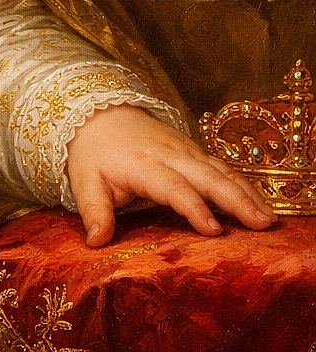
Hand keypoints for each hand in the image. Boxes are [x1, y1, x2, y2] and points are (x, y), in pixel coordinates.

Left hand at [65, 104, 275, 246]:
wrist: (97, 113)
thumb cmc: (93, 152)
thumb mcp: (85, 180)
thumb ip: (94, 210)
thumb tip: (96, 241)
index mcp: (143, 165)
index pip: (172, 187)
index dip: (193, 207)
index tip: (213, 229)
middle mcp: (169, 155)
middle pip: (207, 176)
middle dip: (235, 199)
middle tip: (261, 224)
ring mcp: (184, 150)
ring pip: (220, 170)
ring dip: (245, 192)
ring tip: (268, 217)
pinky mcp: (191, 149)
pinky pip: (220, 166)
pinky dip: (241, 183)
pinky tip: (257, 202)